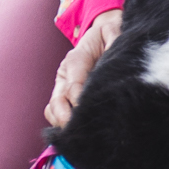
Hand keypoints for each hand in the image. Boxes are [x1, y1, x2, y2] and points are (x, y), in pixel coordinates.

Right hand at [46, 9, 122, 125]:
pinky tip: (73, 133)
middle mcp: (65, 74)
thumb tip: (115, 53)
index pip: (74, 85)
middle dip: (67, 118)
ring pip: (53, 108)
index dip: (80, 102)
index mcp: (76, 59)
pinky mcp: (63, 94)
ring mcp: (62, 85)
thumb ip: (114, 40)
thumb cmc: (109, 36)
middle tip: (81, 131)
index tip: (89, 114)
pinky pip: (54, 112)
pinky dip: (59, 123)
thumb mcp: (113, 32)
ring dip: (61, 123)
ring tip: (77, 136)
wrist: (101, 36)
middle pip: (58, 101)